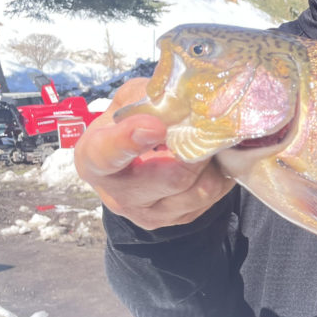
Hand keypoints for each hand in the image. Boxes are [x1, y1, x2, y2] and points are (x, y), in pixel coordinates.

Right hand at [74, 78, 234, 229]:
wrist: (134, 162)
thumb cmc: (129, 125)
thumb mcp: (128, 101)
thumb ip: (147, 98)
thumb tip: (182, 97)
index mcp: (95, 159)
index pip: (107, 155)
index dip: (130, 140)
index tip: (155, 126)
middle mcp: (120, 195)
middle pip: (173, 178)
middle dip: (198, 150)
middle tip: (210, 127)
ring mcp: (152, 214)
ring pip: (202, 189)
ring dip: (215, 162)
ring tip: (211, 140)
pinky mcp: (180, 219)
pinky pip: (216, 196)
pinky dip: (221, 172)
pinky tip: (213, 157)